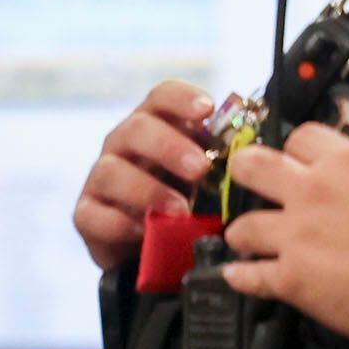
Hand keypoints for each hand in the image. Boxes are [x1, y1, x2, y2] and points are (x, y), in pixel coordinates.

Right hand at [74, 81, 218, 269]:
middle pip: (137, 128)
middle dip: (169, 146)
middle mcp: (124, 146)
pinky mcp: (87, 214)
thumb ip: (221, 164)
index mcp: (156, 127)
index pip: (162, 97)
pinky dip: (119, 223)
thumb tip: (261, 155)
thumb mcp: (207, 181)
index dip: (182, 99)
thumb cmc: (185, 205)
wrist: (152, 251)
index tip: (207, 109)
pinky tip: (144, 232)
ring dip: (147, 189)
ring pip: (110, 170)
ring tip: (180, 210)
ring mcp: (101, 179)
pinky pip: (93, 214)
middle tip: (199, 168)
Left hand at [218, 125, 348, 346]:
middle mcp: (312, 192)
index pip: (300, 136)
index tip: (299, 164)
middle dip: (246, 173)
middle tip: (251, 186)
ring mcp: (296, 236)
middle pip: (251, 166)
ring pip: (242, 226)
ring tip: (246, 242)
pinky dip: (241, 278)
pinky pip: (249, 276)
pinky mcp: (291, 279)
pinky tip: (236, 277)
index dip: (297, 150)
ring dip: (244, 234)